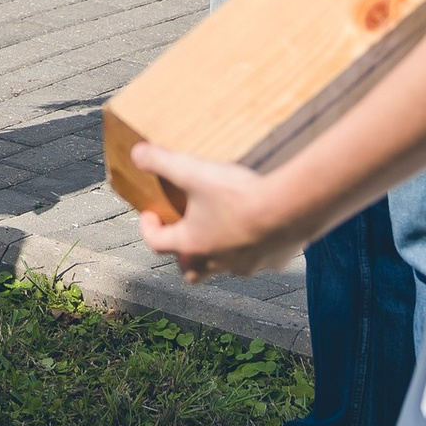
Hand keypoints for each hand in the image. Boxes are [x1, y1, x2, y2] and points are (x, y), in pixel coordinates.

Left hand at [132, 147, 302, 279]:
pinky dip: (254, 248)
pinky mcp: (272, 262)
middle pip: (191, 271)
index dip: (148, 227)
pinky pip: (258, 259)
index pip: (157, 243)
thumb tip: (136, 153)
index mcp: (191, 244)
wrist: (289, 209)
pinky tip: (261, 227)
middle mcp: (215, 262)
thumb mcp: (193, 171)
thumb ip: (161, 161)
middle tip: (186, 232)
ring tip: (225, 227)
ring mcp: (245, 265)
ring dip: (219, 252)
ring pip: (225, 267)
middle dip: (184, 255)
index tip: (152, 212)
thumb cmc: (238, 194)